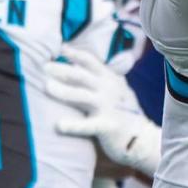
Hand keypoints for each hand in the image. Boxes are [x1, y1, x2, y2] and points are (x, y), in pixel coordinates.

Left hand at [44, 45, 160, 176]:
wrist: (143, 138)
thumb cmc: (124, 113)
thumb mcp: (116, 90)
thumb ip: (101, 78)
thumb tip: (78, 64)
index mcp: (110, 80)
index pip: (91, 62)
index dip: (75, 54)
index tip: (61, 49)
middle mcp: (109, 90)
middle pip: (82, 76)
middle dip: (62, 70)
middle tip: (44, 67)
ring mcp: (108, 107)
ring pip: (82, 96)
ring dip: (64, 91)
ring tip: (46, 87)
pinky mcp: (108, 126)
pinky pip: (89, 125)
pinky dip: (74, 125)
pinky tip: (59, 125)